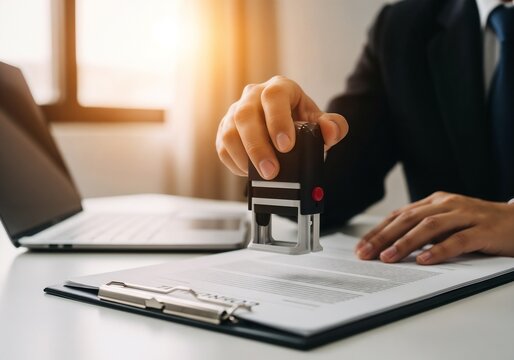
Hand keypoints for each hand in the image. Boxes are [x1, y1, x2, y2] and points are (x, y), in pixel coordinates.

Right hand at [216, 75, 347, 178]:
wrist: (284, 128)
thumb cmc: (300, 122)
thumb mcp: (320, 123)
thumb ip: (333, 126)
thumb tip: (331, 131)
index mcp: (279, 88)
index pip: (273, 97)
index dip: (278, 120)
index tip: (286, 146)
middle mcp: (253, 96)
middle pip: (246, 115)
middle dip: (258, 147)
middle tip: (272, 171)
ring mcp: (235, 112)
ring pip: (230, 132)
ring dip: (245, 157)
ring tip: (262, 176)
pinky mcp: (225, 130)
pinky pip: (222, 147)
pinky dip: (235, 163)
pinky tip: (250, 172)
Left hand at [355, 191, 513, 264]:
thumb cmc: (480, 224)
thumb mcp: (448, 223)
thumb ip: (424, 230)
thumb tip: (390, 246)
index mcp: (436, 202)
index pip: (399, 215)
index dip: (378, 231)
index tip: (361, 247)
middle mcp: (447, 204)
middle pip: (408, 219)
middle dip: (383, 237)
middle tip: (366, 253)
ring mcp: (466, 215)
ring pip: (429, 227)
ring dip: (405, 243)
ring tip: (388, 257)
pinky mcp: (484, 230)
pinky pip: (458, 240)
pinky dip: (439, 250)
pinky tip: (424, 260)